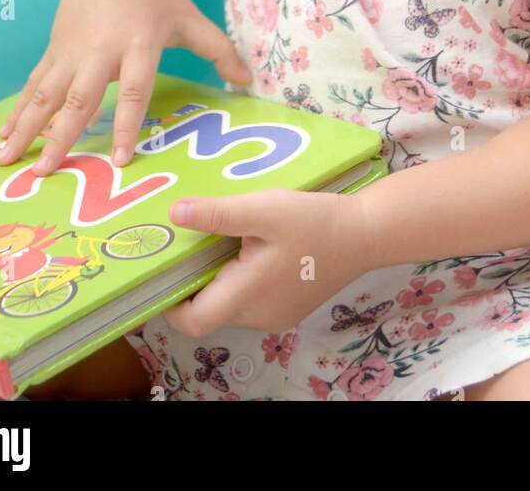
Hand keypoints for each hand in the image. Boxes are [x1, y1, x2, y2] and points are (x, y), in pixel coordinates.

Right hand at [0, 0, 251, 175]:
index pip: (132, 90)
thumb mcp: (189, 17)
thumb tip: (248, 81)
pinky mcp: (54, 48)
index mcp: (138, 43)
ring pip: (46, 94)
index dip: (124, 125)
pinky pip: (34, 83)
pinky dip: (18, 110)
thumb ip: (218, 50)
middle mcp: (100, 48)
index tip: (117, 161)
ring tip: (7, 162)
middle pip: (78, 98)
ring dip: (27, 128)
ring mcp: (71, 49)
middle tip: (47, 173)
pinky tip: (3, 135)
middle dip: (61, 137)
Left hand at [162, 188, 367, 336]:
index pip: (193, 321)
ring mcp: (276, 316)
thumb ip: (218, 214)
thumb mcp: (264, 209)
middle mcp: (259, 316)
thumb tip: (174, 215)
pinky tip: (251, 249)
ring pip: (231, 307)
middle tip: (191, 244)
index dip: (169, 304)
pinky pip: (251, 302)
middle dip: (195, 282)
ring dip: (219, 280)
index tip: (162, 273)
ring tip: (223, 241)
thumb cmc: (315, 221)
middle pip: (210, 312)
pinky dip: (241, 281)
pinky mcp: (289, 309)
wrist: (366, 235)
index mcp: (248, 296)